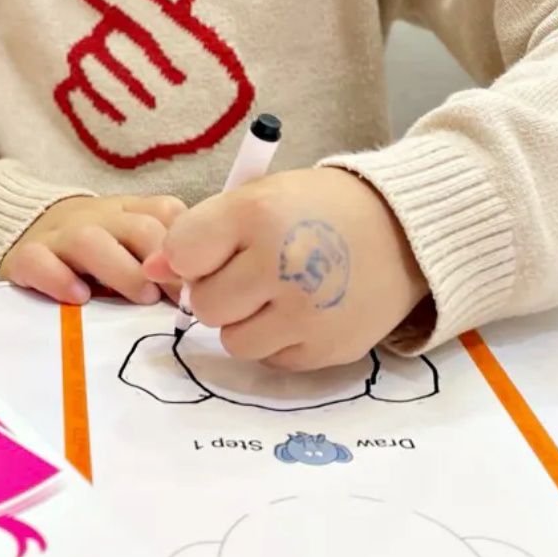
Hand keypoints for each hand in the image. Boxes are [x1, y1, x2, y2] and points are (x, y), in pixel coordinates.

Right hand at [0, 194, 186, 304]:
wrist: (23, 228)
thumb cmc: (94, 249)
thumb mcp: (130, 245)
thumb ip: (161, 258)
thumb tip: (201, 290)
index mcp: (130, 210)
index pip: (167, 213)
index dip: (188, 247)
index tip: (204, 280)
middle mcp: (98, 217)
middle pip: (138, 228)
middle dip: (162, 263)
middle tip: (178, 297)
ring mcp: (60, 234)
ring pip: (91, 241)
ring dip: (122, 271)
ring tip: (142, 298)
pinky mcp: (26, 256)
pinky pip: (39, 262)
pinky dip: (60, 280)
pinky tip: (80, 298)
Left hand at [55, 0, 256, 168]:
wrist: (201, 139)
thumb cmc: (190, 73)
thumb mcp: (193, 34)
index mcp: (203, 62)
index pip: (145, 12)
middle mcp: (181, 96)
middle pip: (112, 40)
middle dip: (112, 37)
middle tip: (128, 48)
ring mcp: (150, 124)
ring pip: (91, 67)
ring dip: (96, 60)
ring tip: (118, 69)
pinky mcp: (120, 145)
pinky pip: (78, 97)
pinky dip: (82, 88)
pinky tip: (105, 93)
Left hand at [143, 167, 428, 371]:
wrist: (407, 232)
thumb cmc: (324, 209)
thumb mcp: (263, 197)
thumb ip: (203, 231)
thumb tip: (150, 271)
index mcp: (261, 213)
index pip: (182, 252)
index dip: (194, 253)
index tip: (219, 248)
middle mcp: (283, 265)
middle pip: (206, 305)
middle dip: (223, 291)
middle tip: (256, 272)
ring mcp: (307, 314)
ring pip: (235, 341)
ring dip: (249, 321)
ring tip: (283, 293)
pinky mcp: (325, 350)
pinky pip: (272, 359)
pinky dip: (281, 340)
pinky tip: (307, 310)